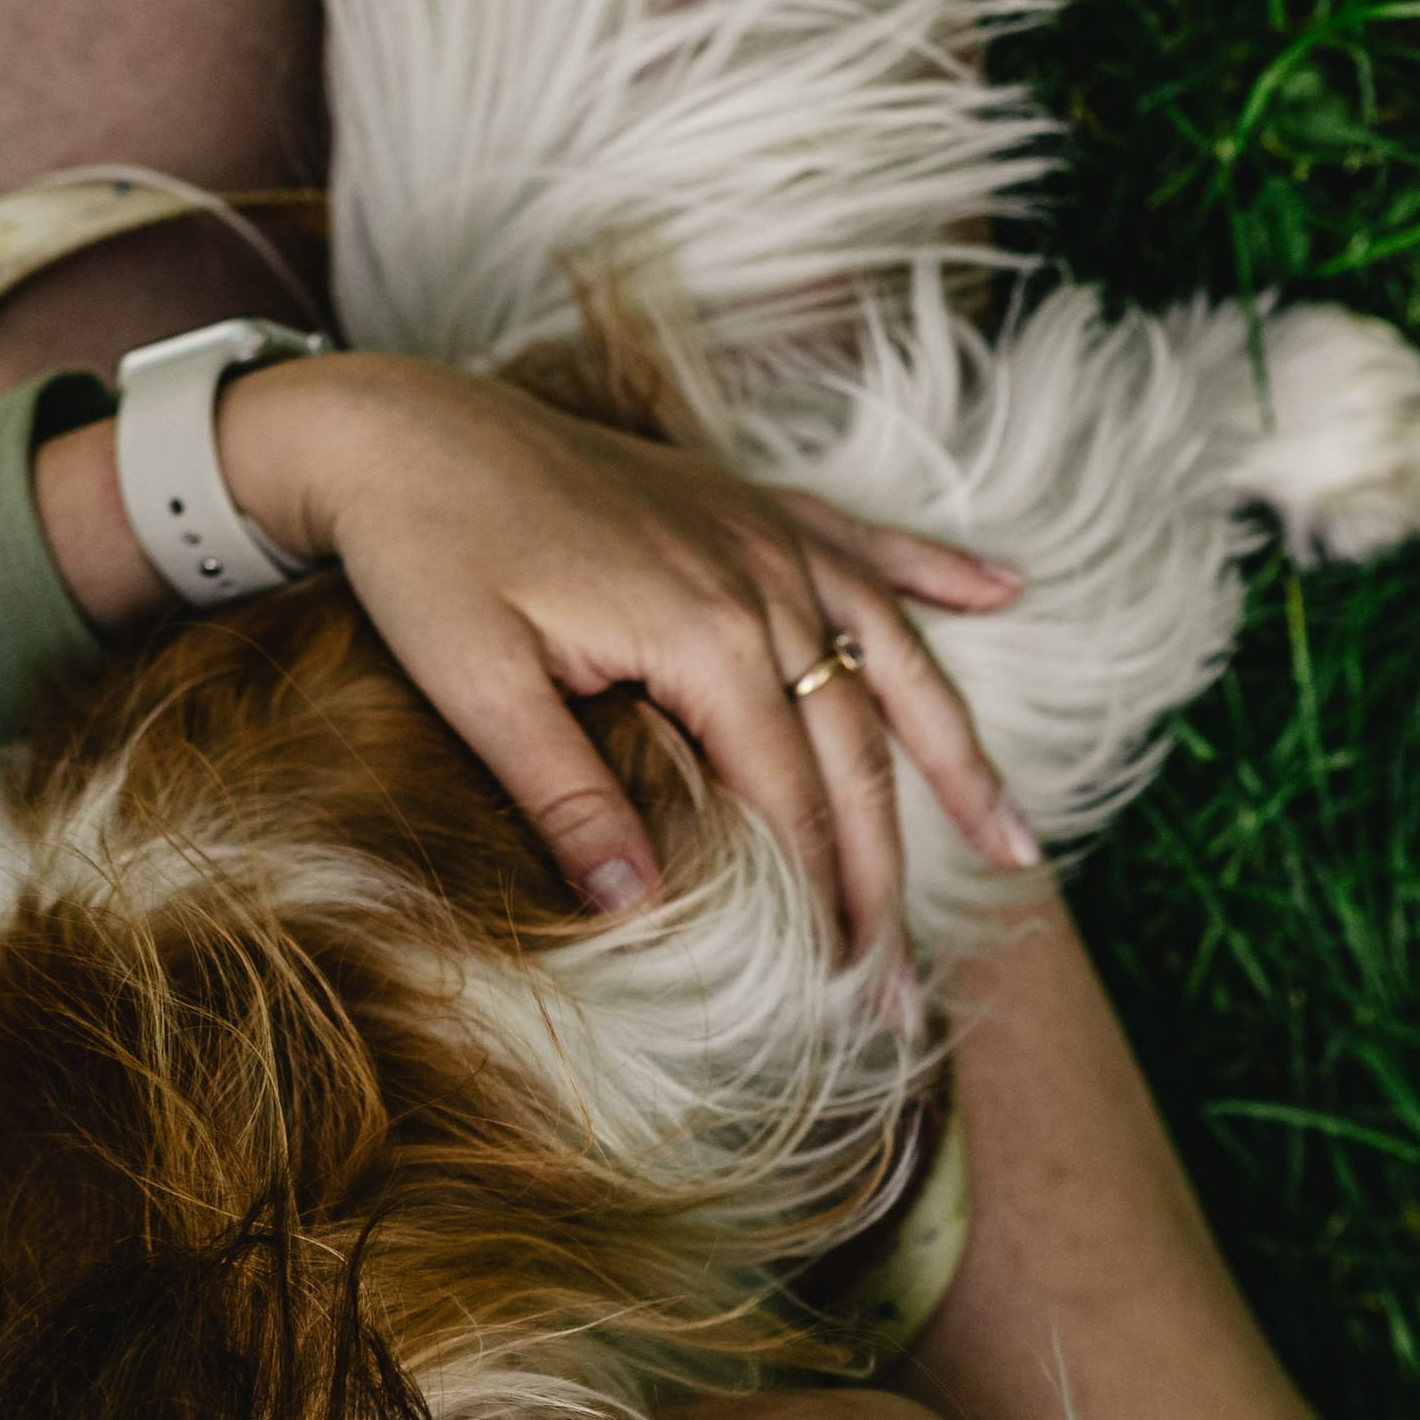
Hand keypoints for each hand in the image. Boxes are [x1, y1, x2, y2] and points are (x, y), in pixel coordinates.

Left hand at [36, 352, 1037, 949]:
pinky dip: (941, 571)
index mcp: (705, 635)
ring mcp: (768, 536)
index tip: (841, 996)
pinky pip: (870, 544)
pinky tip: (1010, 590)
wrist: (399, 423)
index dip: (822, 906)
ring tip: (1020, 848)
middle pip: (857, 754)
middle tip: (906, 990)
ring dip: (960, 756)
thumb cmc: (426, 555)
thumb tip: (637, 914)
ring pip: (896, 661)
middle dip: (889, 877)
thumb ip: (567, 797)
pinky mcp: (748, 506)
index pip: (792, 801)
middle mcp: (766, 582)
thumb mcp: (478, 689)